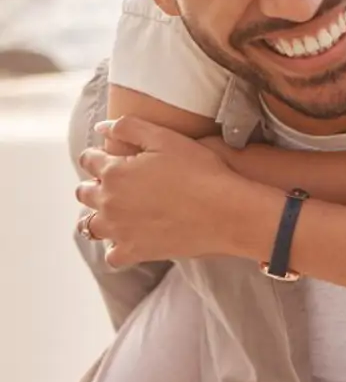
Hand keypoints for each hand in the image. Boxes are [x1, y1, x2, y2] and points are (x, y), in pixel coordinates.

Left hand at [76, 116, 260, 266]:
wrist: (224, 211)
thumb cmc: (199, 170)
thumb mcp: (166, 138)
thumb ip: (129, 127)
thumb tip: (101, 127)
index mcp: (114, 172)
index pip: (89, 160)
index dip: (98, 155)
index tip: (109, 156)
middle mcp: (108, 203)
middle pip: (84, 193)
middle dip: (95, 184)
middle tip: (116, 181)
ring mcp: (119, 231)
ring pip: (90, 226)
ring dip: (99, 216)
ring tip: (119, 210)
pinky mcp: (134, 252)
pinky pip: (112, 255)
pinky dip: (117, 246)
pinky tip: (131, 236)